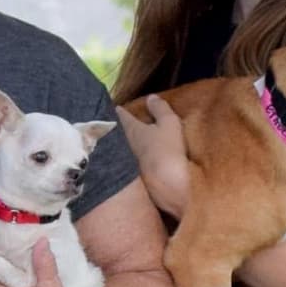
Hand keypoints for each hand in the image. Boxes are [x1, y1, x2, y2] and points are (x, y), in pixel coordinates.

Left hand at [123, 95, 189, 219]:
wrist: (166, 189)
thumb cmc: (167, 151)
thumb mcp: (169, 125)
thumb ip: (160, 109)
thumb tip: (151, 96)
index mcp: (130, 129)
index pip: (120, 114)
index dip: (119, 110)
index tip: (116, 107)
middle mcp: (121, 145)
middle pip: (116, 133)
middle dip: (117, 128)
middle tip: (118, 123)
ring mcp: (122, 164)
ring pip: (120, 149)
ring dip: (122, 145)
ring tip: (126, 141)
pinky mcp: (128, 179)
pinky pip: (125, 165)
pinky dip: (126, 161)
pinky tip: (133, 162)